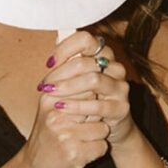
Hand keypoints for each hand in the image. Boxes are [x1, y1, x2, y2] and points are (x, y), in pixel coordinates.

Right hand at [15, 31, 115, 167]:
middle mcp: (55, 113)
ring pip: (102, 126)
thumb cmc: (47, 134)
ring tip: (82, 138)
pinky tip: (83, 153)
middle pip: (96, 101)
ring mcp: (64, 135)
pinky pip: (102, 147)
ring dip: (97, 134)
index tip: (96, 94)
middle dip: (97, 111)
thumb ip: (67, 80)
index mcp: (50, 96)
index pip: (85, 78)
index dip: (96, 86)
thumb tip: (90, 53)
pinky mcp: (75, 156)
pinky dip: (97, 151)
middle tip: (88, 120)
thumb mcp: (50, 103)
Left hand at [38, 30, 135, 146]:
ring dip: (68, 87)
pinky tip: (62, 107)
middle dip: (60, 74)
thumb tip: (54, 42)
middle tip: (45, 86)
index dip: (65, 48)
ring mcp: (120, 87)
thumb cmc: (86, 99)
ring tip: (51, 94)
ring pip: (93, 80)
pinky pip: (98, 105)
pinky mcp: (122, 108)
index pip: (85, 39)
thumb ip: (67, 62)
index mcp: (104, 54)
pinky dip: (76, 106)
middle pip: (86, 62)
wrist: (104, 128)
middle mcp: (115, 67)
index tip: (50, 63)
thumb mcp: (75, 80)